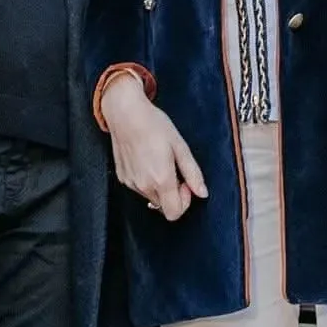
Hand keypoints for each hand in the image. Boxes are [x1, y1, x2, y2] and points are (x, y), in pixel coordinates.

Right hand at [103, 73, 207, 221]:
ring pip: (152, 198)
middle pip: (164, 207)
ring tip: (159, 161)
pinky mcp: (123, 178)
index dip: (185, 201)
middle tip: (174, 170)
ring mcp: (131, 183)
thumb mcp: (180, 147)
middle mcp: (144, 186)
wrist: (126, 113)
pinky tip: (147, 160)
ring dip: (160, 186)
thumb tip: (203, 193)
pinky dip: (147, 181)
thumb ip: (193, 173)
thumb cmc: (154, 125)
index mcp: (161, 180)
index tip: (185, 182)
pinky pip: (140, 188)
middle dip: (173, 193)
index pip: (174, 213)